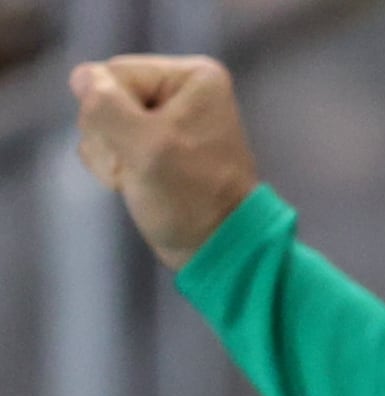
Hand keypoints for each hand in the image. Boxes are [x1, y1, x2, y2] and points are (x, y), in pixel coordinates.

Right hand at [70, 54, 258, 271]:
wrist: (214, 247)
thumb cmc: (190, 197)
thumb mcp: (146, 146)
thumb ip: (106, 106)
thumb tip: (84, 77)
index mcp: (193, 78)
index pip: (113, 74)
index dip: (111, 113)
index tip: (140, 147)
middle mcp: (181, 90)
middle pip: (104, 95)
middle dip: (109, 136)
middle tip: (138, 167)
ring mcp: (165, 116)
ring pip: (99, 119)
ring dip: (109, 154)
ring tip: (138, 177)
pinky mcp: (151, 142)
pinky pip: (105, 140)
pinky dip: (110, 164)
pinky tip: (131, 182)